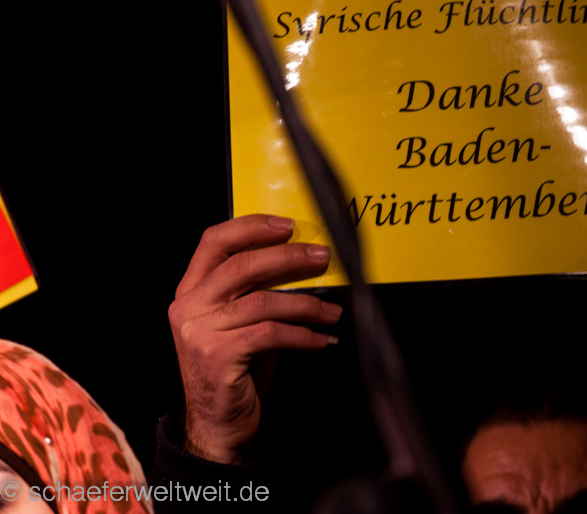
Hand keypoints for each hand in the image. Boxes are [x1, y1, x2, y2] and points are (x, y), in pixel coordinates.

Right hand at [168, 214, 341, 463]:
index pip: (214, 241)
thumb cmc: (235, 368)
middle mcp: (189, 307)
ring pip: (263, 301)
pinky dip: (302, 335)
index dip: (252, 227)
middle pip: (243, 265)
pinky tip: (321, 339)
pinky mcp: (218, 357)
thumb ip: (254, 290)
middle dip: (289, 257)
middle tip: (322, 257)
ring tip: (333, 311)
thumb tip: (300, 262)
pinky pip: (271, 334)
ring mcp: (200, 332)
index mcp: (192, 291)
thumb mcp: (239, 322)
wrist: (217, 424)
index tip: (288, 226)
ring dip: (307, 304)